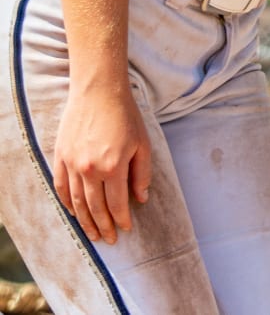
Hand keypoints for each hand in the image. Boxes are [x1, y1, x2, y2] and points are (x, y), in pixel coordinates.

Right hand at [54, 79, 151, 243]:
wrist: (98, 92)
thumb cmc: (126, 116)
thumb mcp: (143, 144)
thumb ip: (141, 174)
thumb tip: (140, 199)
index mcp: (113, 167)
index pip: (116, 203)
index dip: (121, 219)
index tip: (125, 230)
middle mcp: (90, 169)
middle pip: (96, 207)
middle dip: (103, 226)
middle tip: (108, 240)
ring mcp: (73, 164)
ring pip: (77, 201)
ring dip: (85, 220)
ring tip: (91, 234)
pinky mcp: (61, 157)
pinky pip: (62, 186)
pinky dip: (68, 202)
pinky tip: (74, 212)